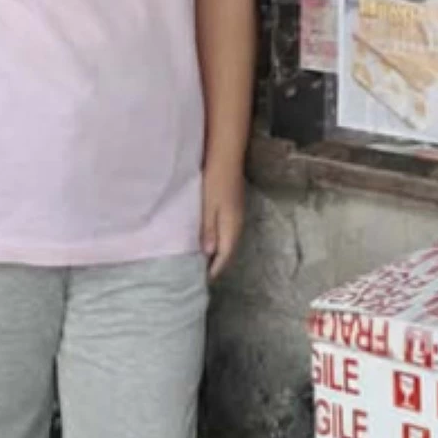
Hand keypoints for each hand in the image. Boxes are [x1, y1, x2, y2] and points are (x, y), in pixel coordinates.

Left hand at [201, 161, 245, 281]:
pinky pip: (227, 232)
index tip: (202, 281)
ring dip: (218, 253)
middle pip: (228, 251)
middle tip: (200, 274)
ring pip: (228, 242)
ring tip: (203, 261)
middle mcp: (237, 224)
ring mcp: (237, 216)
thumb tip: (208, 253)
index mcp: (231, 227)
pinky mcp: (233, 209)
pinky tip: (209, 240)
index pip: (224, 256)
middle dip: (217, 264)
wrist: (226, 156)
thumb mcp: (208, 206)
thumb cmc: (214, 180)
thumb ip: (208, 230)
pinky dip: (219, 241)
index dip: (214, 270)